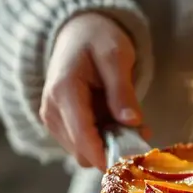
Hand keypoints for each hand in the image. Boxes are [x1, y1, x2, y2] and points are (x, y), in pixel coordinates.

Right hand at [41, 13, 145, 169]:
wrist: (77, 32)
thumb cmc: (97, 39)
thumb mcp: (116, 56)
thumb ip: (122, 90)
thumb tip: (132, 123)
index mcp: (63, 91)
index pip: (82, 136)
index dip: (106, 155)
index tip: (132, 160)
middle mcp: (51, 110)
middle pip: (82, 151)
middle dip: (113, 148)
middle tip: (141, 131)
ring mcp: (53, 120)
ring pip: (83, 152)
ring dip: (110, 144)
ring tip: (130, 121)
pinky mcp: (59, 125)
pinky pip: (83, 145)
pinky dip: (103, 139)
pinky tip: (117, 121)